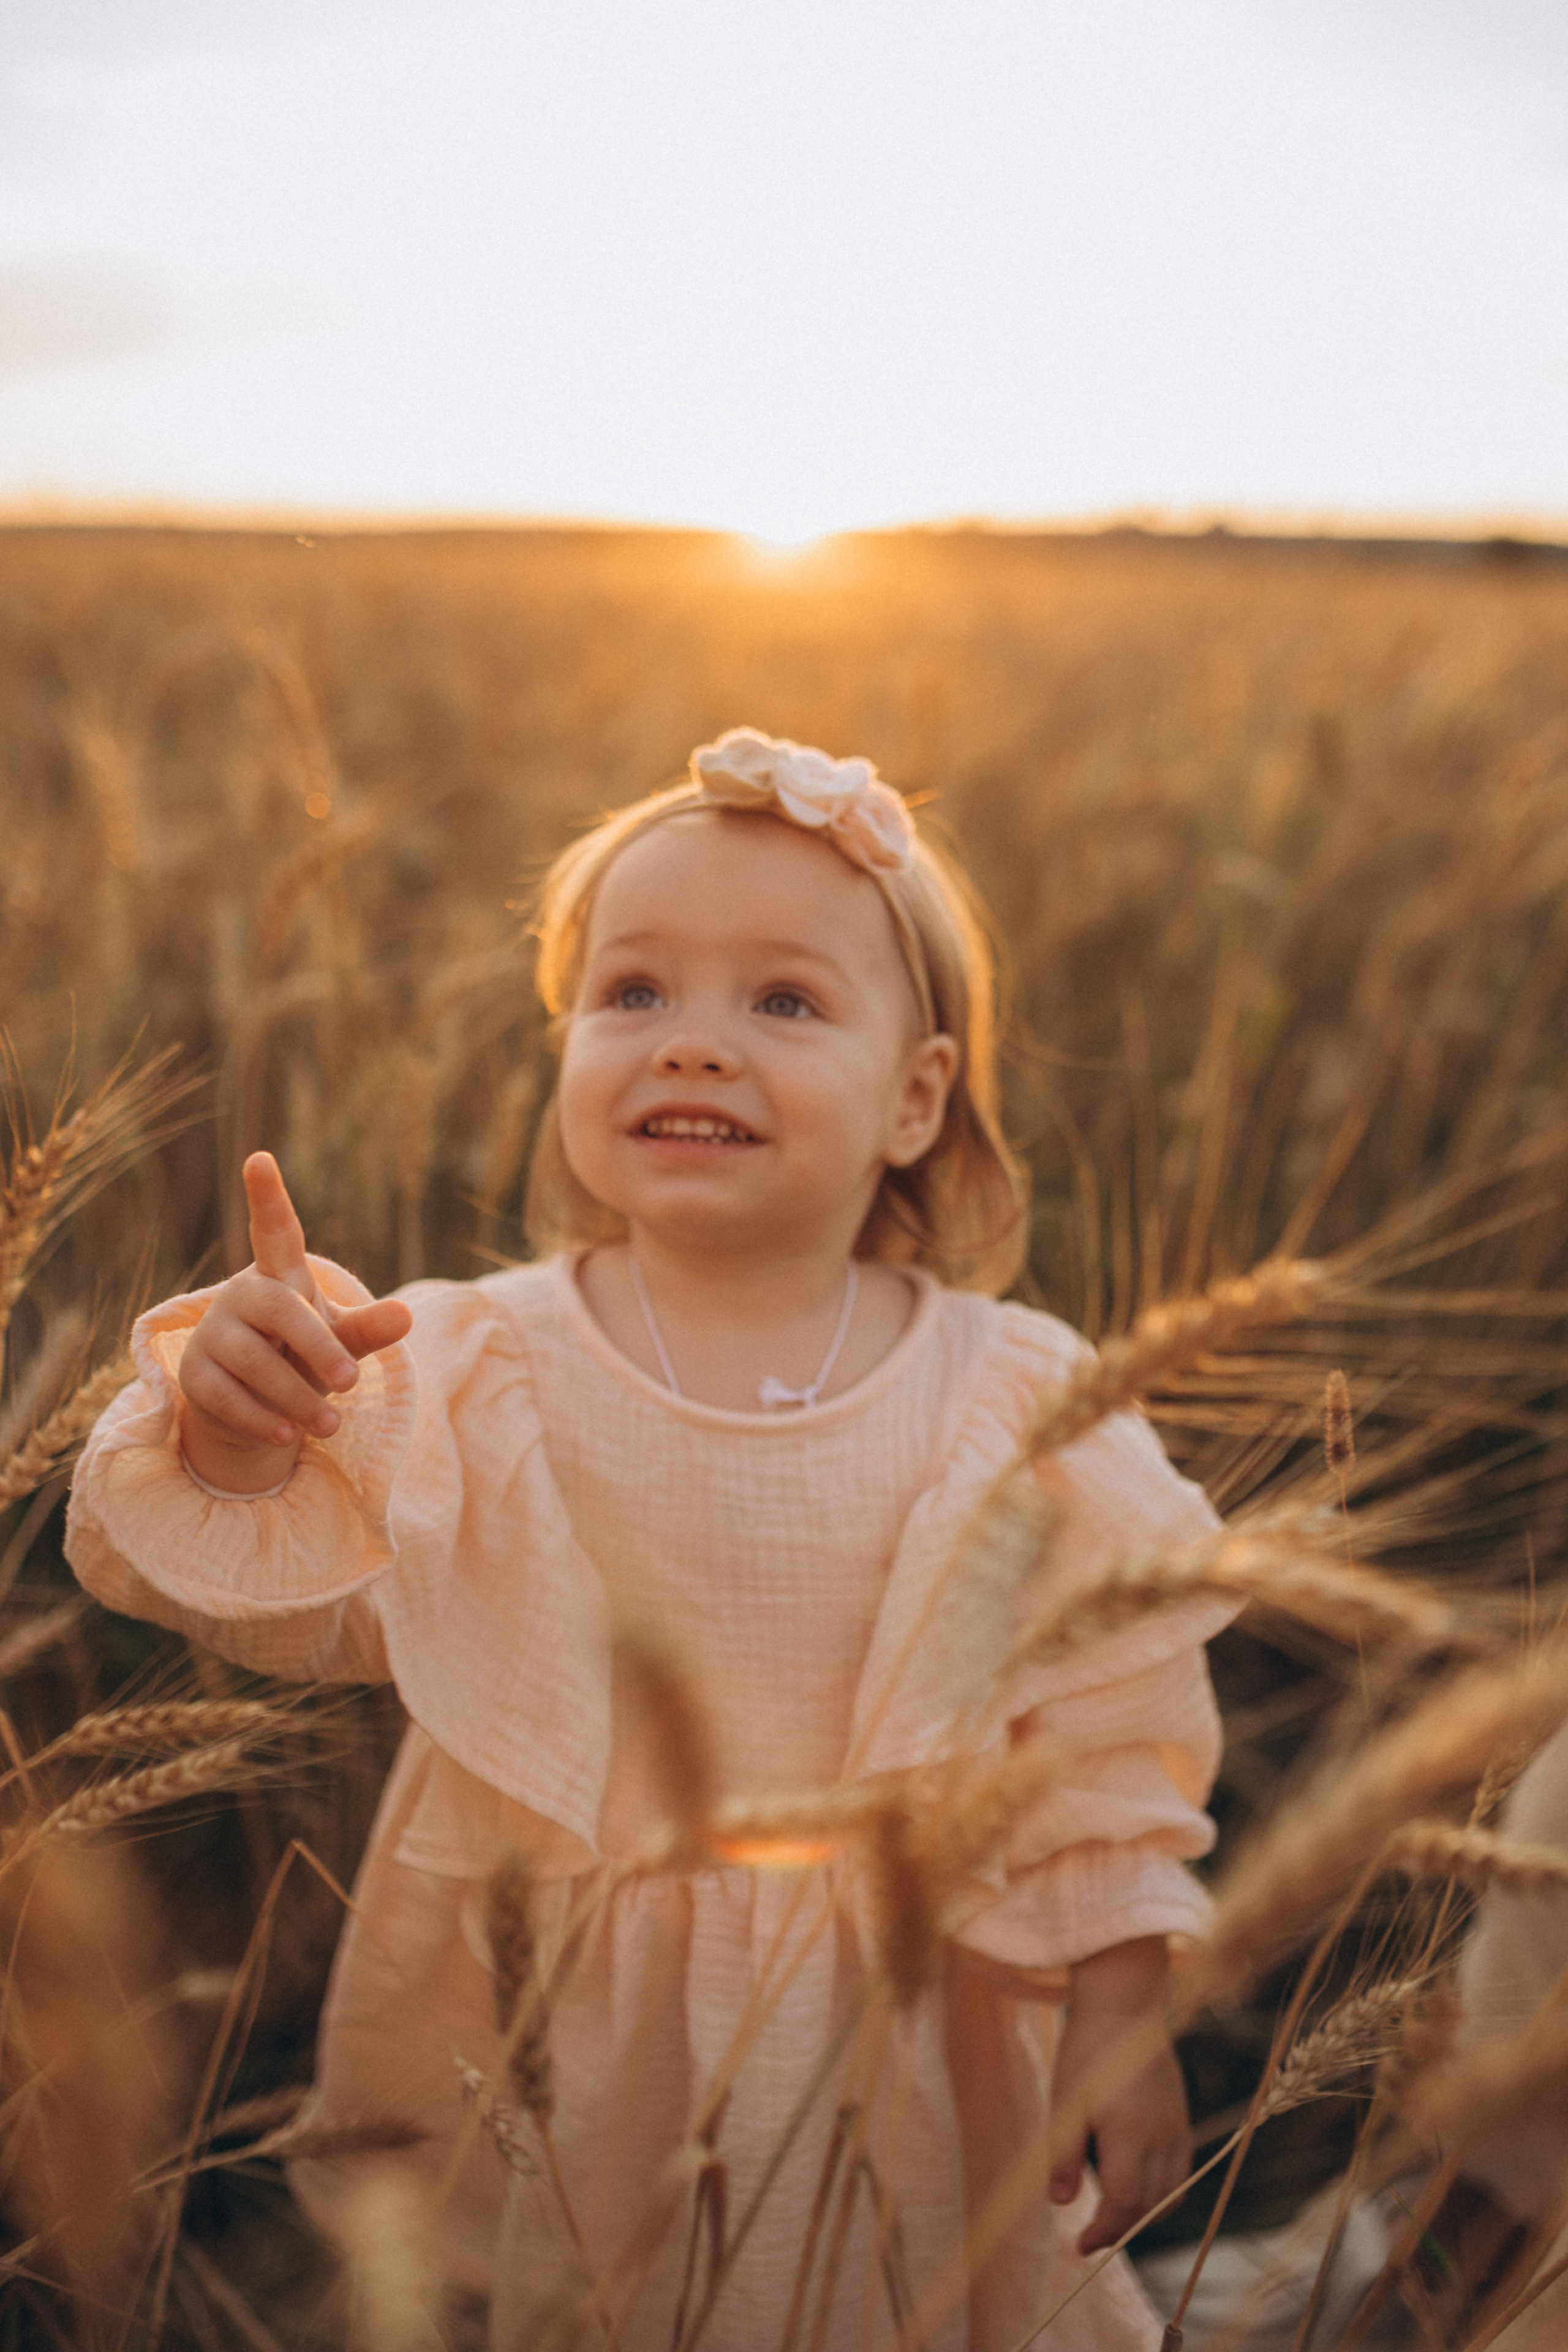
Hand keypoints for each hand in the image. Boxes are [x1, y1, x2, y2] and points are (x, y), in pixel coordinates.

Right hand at [177, 1153, 412, 1493]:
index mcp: (279, 1277)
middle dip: (317, 1347)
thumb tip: (406, 1314)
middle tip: (352, 1381)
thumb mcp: (340, 1339)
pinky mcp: (194, 1375)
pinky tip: (288, 1435)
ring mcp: (213, 1334)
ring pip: (252, 1362)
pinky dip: (262, 1420)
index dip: (268, 1197)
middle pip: (280, 1311)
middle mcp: (241, 1296)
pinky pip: (226, 1398)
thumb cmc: (304, 1356)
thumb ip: (370, 1328)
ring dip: (295, 1397)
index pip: (274, 1231)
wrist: (257, 1406)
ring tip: (331, 1424)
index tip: (260, 1158)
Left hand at [1047, 1936, 1191, 2255]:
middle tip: (1090, 2236)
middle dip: (1120, 2227)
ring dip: (1144, 2213)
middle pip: (1149, 2205)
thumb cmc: (1086, 2054)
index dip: (1103, 2231)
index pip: (1123, 2203)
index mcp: (1129, 2134)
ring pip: (1171, 2193)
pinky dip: (1162, 2191)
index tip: (1080, 2245)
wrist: (1124, 2009)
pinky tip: (1136, 2183)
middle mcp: (1161, 2137)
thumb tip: (1061, 2203)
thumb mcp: (1064, 2103)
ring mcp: (1177, 2128)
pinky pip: (1180, 2171)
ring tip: (1112, 2213)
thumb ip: (1062, 2155)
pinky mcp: (1182, 2119)